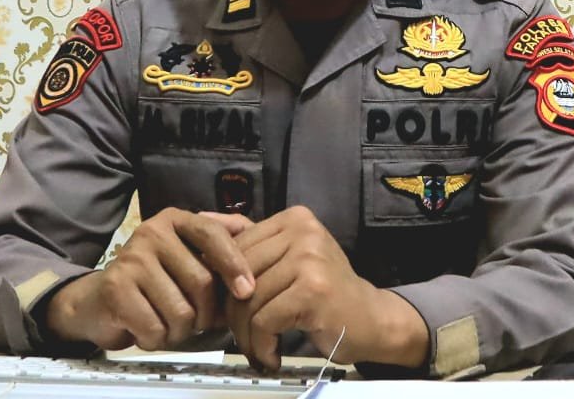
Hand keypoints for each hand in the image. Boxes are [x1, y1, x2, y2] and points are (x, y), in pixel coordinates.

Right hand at [45, 209, 254, 350]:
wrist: (100, 301)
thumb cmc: (156, 282)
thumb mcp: (188, 256)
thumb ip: (223, 243)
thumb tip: (258, 233)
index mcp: (175, 220)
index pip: (213, 235)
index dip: (234, 263)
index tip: (247, 290)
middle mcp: (152, 232)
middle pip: (201, 282)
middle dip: (205, 313)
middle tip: (194, 319)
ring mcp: (132, 258)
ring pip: (181, 311)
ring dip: (180, 330)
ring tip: (167, 322)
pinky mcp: (116, 288)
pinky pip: (155, 328)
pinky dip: (157, 339)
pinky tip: (146, 329)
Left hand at [226, 206, 427, 371]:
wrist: (371, 320)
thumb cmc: (325, 292)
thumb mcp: (287, 256)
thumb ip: (249, 237)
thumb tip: (202, 219)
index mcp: (294, 218)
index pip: (236, 247)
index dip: (225, 285)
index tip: (234, 310)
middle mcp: (303, 231)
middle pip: (239, 273)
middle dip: (233, 313)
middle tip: (243, 336)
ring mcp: (310, 258)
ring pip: (248, 300)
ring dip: (246, 336)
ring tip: (257, 348)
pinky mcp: (313, 290)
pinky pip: (264, 320)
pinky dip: (262, 345)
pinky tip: (271, 355)